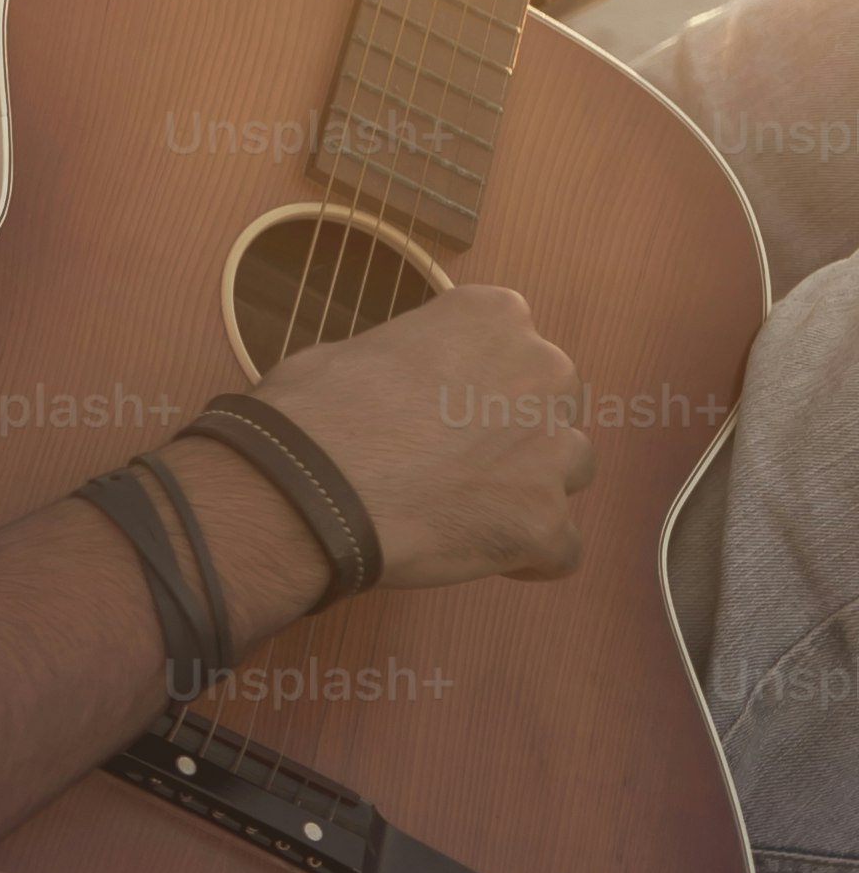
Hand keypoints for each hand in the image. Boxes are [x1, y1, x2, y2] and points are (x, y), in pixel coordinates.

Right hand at [241, 282, 591, 593]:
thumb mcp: (352, 350)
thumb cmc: (313, 411)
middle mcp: (543, 373)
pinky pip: (560, 547)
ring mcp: (553, 453)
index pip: (511, 339)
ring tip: (463, 507)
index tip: (440, 399)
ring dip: (527, 487)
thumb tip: (408, 386)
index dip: (475, 375)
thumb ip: (411, 361)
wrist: (305, 490)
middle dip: (516, 427)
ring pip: (568, 470)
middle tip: (453, 454)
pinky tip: (476, 550)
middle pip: (554, 402)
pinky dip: (526, 553)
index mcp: (494, 318)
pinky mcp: (546, 524)